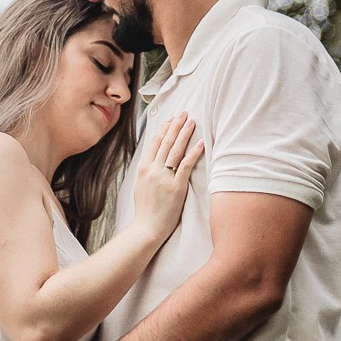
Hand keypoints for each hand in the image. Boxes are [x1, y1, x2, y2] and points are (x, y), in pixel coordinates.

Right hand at [132, 113, 203, 241]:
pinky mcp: (176, 187)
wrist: (147, 228)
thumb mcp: (140, 185)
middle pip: (166, 142)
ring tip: (192, 122)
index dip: (164, 128)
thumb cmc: (146, 209)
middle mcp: (153, 170)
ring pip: (175, 150)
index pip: (155, 142)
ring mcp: (164, 178)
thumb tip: (154, 159)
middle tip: (184, 113)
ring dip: (185, 133)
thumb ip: (147, 170)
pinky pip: (186, 165)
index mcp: (143, 168)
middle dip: (176, 125)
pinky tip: (201, 143)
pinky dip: (194, 152)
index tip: (172, 118)